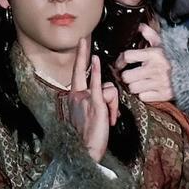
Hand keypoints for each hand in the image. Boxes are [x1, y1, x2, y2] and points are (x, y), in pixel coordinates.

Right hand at [68, 37, 117, 162]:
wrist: (84, 151)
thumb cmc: (89, 134)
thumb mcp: (91, 113)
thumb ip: (97, 98)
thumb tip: (108, 92)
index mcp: (74, 97)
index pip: (78, 73)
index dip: (80, 58)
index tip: (82, 44)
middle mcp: (76, 95)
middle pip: (81, 69)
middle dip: (82, 51)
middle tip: (84, 37)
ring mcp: (84, 97)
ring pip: (107, 87)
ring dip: (113, 104)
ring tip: (110, 119)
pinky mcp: (95, 102)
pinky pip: (99, 84)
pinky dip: (98, 72)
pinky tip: (96, 60)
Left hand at [114, 23, 174, 103]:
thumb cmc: (176, 56)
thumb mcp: (163, 43)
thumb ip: (149, 34)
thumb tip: (139, 26)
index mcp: (154, 54)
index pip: (128, 56)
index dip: (120, 60)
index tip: (120, 63)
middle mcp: (155, 69)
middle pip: (127, 76)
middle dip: (127, 75)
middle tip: (130, 73)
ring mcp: (159, 83)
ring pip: (133, 88)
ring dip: (134, 85)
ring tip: (140, 81)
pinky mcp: (163, 94)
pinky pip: (143, 97)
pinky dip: (144, 94)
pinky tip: (148, 88)